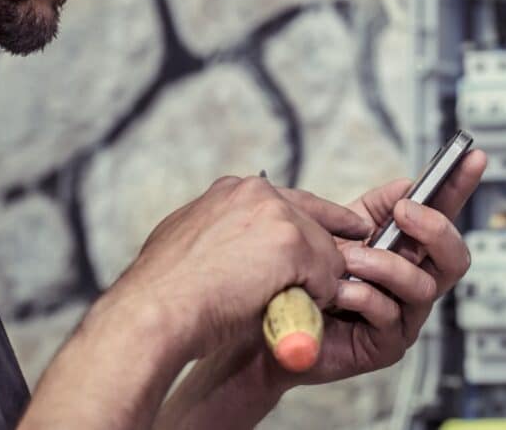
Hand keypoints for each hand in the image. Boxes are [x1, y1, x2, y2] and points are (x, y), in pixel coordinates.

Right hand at [113, 175, 371, 363]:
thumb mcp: (188, 244)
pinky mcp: (291, 244)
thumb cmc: (165, 295)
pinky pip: (327, 275)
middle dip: (320, 257)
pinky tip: (298, 312)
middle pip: (314, 224)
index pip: (293, 201)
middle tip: (332, 284)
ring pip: (324, 251)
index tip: (351, 226)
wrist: (153, 313)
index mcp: (232, 191)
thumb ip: (221, 235)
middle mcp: (256, 193)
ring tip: (297, 308)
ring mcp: (275, 215)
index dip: (323, 219)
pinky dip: (319, 298)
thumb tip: (235, 249)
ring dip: (317, 282)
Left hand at [280, 148, 486, 384]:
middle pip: (455, 257)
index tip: (474, 157)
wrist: (278, 316)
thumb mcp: (344, 226)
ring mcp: (406, 314)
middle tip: (403, 211)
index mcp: (410, 249)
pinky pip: (389, 315)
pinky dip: (364, 296)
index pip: (445, 215)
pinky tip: (341, 290)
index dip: (461, 187)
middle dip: (435, 228)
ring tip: (350, 258)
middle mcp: (416, 280)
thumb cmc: (313, 272)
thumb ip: (376, 205)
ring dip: (387, 265)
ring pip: (423, 286)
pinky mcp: (387, 344)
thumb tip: (407, 185)